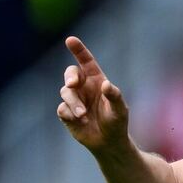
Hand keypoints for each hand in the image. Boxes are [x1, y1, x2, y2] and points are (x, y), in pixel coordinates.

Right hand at [57, 36, 129, 152]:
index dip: (78, 50)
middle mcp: (83, 87)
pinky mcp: (66, 113)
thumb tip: (105, 85)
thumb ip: (114, 96)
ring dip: (74, 103)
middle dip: (70, 76)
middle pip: (70, 73)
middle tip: (73, 84)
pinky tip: (80, 121)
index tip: (70, 40)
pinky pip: (62, 109)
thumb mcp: (120, 110)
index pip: (86, 61)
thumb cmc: (117, 122)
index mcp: (96, 80)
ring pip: (65, 92)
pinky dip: (70, 114)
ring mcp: (74, 99)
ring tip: (83, 115)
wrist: (108, 142)